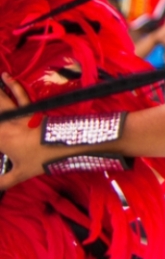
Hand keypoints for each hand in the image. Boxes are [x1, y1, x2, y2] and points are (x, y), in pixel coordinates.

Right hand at [0, 73, 51, 190]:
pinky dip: (14, 85)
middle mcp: (5, 124)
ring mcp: (18, 115)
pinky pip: (20, 95)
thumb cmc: (42, 160)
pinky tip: (7, 77)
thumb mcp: (21, 173)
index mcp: (1, 139)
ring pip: (1, 100)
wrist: (65, 145)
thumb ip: (5, 181)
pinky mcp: (30, 109)